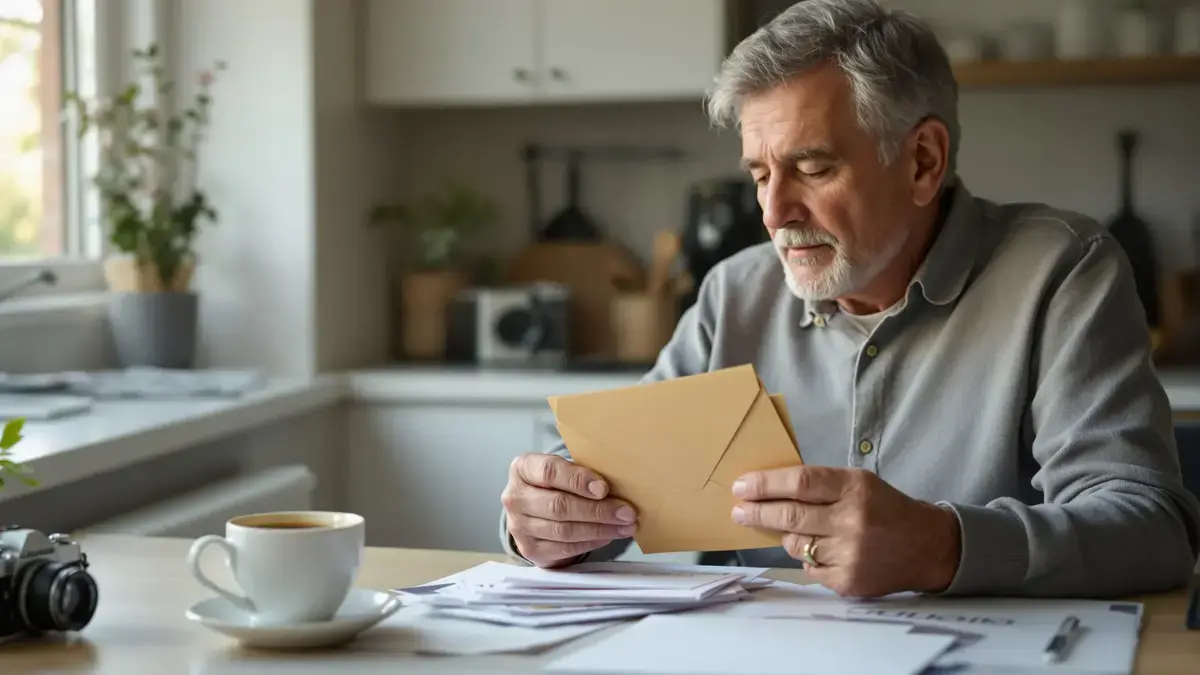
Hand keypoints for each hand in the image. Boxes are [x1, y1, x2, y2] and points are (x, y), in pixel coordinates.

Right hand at [501, 453, 637, 567]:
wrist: (534, 511)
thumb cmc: (555, 484)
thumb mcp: (563, 469)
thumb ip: (582, 473)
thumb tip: (619, 486)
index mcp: (523, 469)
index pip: (549, 472)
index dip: (578, 480)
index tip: (604, 488)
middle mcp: (515, 497)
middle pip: (559, 506)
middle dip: (598, 510)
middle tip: (626, 512)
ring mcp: (519, 526)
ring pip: (564, 530)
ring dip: (599, 529)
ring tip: (624, 526)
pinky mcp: (529, 549)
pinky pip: (565, 548)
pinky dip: (590, 542)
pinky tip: (608, 536)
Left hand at [730, 466, 960, 597]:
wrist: (927, 547)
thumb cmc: (885, 509)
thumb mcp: (859, 483)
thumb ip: (820, 486)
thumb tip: (767, 491)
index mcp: (854, 488)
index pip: (799, 482)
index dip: (765, 484)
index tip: (741, 486)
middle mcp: (852, 520)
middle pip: (790, 515)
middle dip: (757, 512)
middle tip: (738, 510)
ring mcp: (850, 554)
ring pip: (795, 544)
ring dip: (787, 537)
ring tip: (798, 531)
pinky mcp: (848, 581)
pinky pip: (809, 568)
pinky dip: (808, 559)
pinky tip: (824, 552)